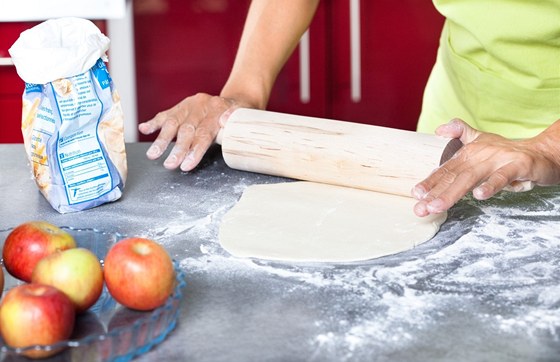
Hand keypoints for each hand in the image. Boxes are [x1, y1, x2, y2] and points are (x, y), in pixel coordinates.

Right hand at [138, 93, 240, 170]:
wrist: (237, 99)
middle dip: (177, 149)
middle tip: (169, 164)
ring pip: (173, 122)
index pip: (204, 133)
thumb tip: (225, 120)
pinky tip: (144, 129)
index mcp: (217, 109)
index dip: (194, 150)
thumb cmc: (241, 115)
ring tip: (152, 155)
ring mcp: (189, 105)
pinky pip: (166, 114)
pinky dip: (154, 122)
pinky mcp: (181, 106)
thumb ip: (235, 118)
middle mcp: (201, 105)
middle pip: (187, 130)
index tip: (186, 165)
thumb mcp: (245, 115)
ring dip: (161, 140)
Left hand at [412, 119, 559, 216]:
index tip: (416, 194)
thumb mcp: (481, 140)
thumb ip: (460, 132)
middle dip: (435, 193)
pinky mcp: (517, 166)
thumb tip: (438, 129)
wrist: (542, 153)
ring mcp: (498, 159)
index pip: (445, 170)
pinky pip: (501, 177)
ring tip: (437, 206)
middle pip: (453, 176)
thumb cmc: (507, 152)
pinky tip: (479, 196)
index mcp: (469, 153)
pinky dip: (490, 186)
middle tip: (421, 208)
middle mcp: (480, 154)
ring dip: (452, 193)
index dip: (430, 182)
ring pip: (471, 178)